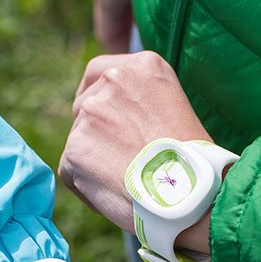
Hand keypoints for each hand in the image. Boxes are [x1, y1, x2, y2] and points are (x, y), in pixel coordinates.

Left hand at [59, 51, 210, 232]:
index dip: (97, 97)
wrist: (190, 194)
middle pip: (84, 106)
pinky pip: (69, 169)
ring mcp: (91, 112)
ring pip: (78, 140)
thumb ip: (139, 103)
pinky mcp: (75, 147)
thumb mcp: (174, 110)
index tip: (103, 119)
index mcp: (142, 67)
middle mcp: (113, 80)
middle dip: (96, 133)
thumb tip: (113, 119)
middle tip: (120, 160)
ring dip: (94, 162)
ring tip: (124, 181)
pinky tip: (113, 195)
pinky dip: (85, 187)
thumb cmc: (191, 162)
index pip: (98, 72)